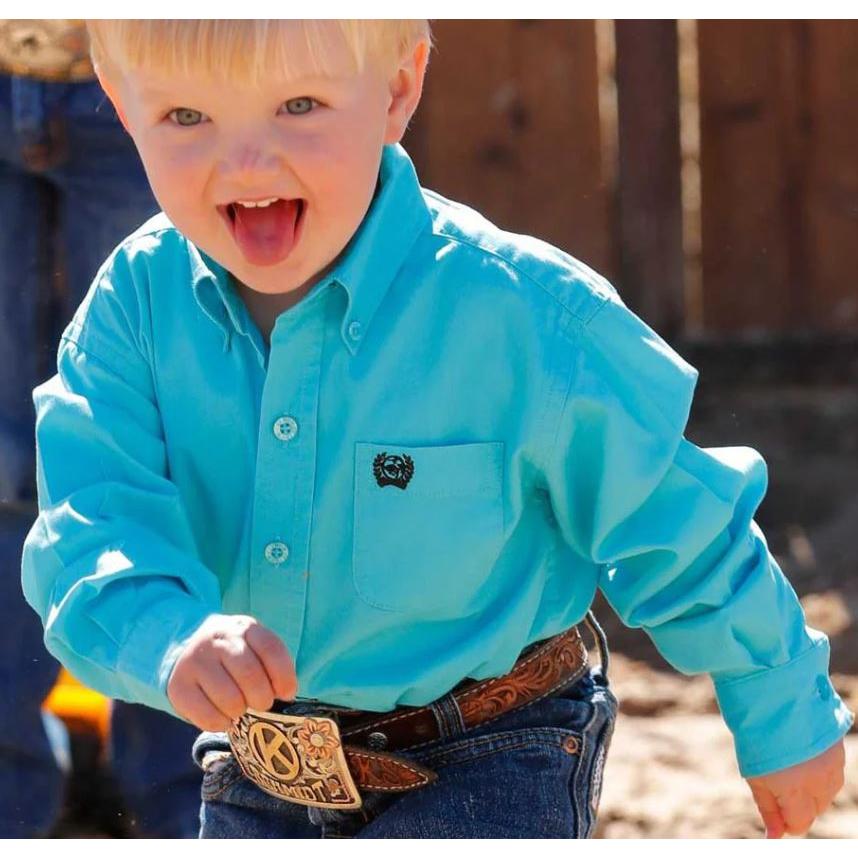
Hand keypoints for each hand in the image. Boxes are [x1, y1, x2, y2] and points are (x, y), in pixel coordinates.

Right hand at [167, 614, 297, 731]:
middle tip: (262, 703)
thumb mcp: (255, 646)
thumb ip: (273, 663)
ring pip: (230, 699)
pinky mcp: (179, 686)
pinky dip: (222, 723)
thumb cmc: (235, 653)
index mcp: (244, 627)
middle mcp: (218, 640)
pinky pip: (208, 716)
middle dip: (263, 698)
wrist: (190, 647)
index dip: (284, 676)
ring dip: (241, 711)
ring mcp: (195, 661)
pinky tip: (224, 716)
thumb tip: (286, 694)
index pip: (271, 649)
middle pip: (250, 675)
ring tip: (240, 707)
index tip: (287, 693)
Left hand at [746, 738, 845, 837]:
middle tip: (778, 777)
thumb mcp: (755, 776)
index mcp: (797, 794)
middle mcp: (820, 784)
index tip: (774, 804)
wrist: (775, 696)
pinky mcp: (839, 751)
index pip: (799, 824)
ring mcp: (833, 767)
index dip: (785, 819)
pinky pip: (833, 773)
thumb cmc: (758, 737)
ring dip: (811, 787)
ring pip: (826, 792)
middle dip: (798, 803)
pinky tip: (804, 754)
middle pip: (814, 810)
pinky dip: (820, 770)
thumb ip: (768, 809)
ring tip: (790, 762)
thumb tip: (774, 838)